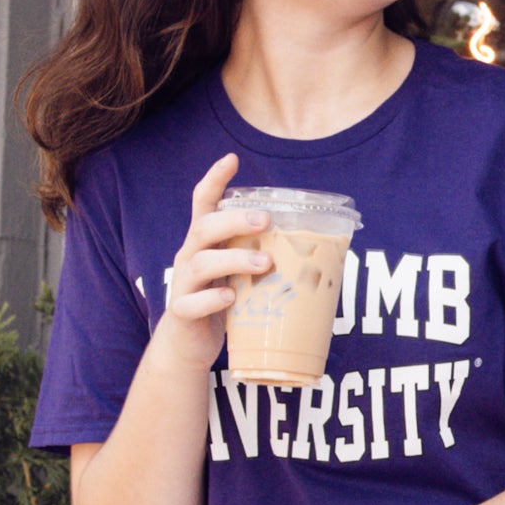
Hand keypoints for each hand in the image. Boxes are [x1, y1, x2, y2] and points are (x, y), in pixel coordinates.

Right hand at [156, 153, 271, 359]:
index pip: (203, 203)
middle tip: (266, 220)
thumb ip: (263, 255)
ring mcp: (183, 285)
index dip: (214, 180)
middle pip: (204, 227)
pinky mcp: (182, 313)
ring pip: (200, 264)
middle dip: (235, 220)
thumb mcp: (239, 272)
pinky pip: (191, 304)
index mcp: (206, 242)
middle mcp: (190, 257)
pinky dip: (211, 300)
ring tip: (264, 263)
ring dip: (233, 259)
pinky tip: (230, 298)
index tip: (231, 159)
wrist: (187, 345)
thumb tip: (322, 249)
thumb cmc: (222, 301)